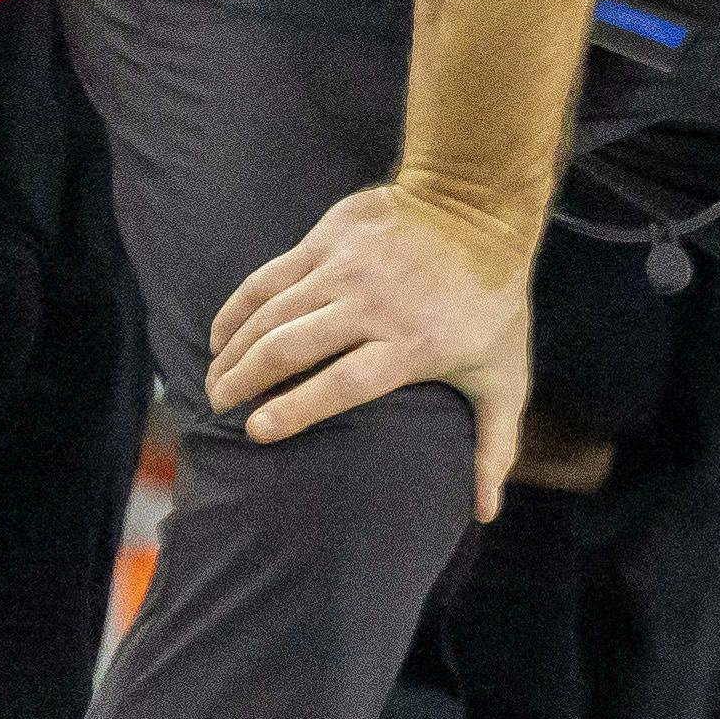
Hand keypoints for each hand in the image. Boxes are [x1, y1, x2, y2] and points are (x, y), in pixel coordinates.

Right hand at [206, 181, 538, 516]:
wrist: (476, 205)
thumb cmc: (492, 301)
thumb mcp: (504, 374)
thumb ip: (492, 444)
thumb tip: (486, 513)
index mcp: (412, 344)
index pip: (342, 383)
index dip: (296, 409)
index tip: (257, 432)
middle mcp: (372, 305)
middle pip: (290, 348)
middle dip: (244, 382)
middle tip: (222, 409)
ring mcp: (345, 267)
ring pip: (269, 313)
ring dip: (233, 350)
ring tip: (215, 382)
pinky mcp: (325, 240)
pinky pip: (266, 278)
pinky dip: (236, 310)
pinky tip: (219, 335)